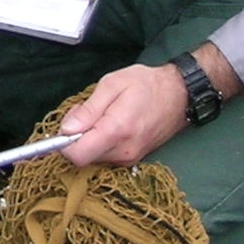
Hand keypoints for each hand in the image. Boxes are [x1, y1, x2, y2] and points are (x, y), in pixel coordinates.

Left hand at [61, 64, 190, 167]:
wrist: (179, 95)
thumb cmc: (146, 84)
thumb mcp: (112, 84)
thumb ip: (88, 109)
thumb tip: (67, 130)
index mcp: (116, 131)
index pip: (77, 155)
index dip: (64, 142)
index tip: (70, 123)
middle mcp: (123, 151)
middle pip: (82, 157)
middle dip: (76, 136)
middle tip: (87, 111)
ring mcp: (129, 158)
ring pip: (93, 157)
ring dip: (89, 139)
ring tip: (102, 115)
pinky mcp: (132, 160)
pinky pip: (105, 156)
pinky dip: (100, 142)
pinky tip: (110, 124)